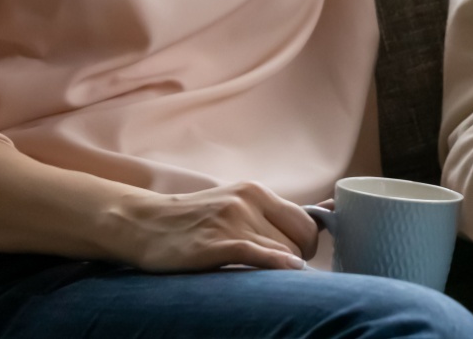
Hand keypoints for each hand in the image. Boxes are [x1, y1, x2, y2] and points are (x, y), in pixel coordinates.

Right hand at [109, 181, 317, 271]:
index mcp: (255, 191)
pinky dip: (277, 265)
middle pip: (298, 239)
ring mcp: (232, 221)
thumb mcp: (235, 205)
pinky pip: (258, 254)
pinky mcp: (215, 243)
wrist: (143, 223)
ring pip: (282, 251)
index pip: (305, 220)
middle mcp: (248, 201)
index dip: (308, 245)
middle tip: (284, 274)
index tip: (299, 259)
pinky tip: (287, 272)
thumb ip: (273, 213)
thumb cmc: (193, 221)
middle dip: (299, 260)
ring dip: (284, 270)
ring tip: (272, 281)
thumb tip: (328, 210)